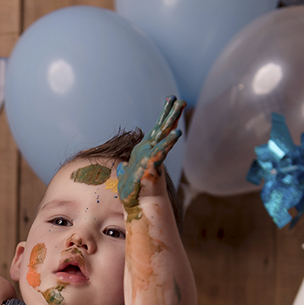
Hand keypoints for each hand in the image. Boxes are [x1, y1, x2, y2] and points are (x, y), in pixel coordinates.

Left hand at [113, 96, 184, 216]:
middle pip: (163, 128)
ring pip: (166, 135)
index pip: (156, 131)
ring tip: (181, 106)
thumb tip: (123, 167)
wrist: (140, 205)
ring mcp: (155, 157)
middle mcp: (152, 151)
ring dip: (173, 120)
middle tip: (179, 98)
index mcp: (145, 151)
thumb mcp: (126, 176)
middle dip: (170, 113)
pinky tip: (177, 132)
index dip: (162, 118)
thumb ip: (126, 169)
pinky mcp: (154, 165)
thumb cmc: (133, 193)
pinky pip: (162, 151)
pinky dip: (169, 142)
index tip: (168, 103)